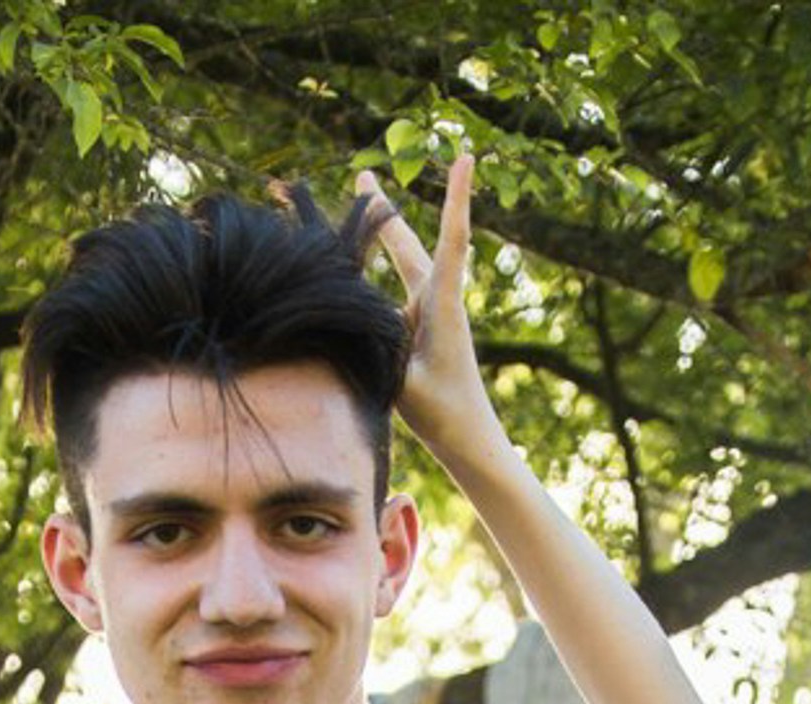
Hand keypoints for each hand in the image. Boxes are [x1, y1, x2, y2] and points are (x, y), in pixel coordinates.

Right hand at [357, 153, 504, 467]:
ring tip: (351, 206)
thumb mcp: (407, 381)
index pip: (452, 241)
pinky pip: (386, 297)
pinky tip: (343, 279)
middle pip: (408, 244)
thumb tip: (354, 310)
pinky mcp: (414, 330)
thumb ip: (384, 344)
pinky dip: (366, 284)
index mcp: (443, 305)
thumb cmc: (445, 414)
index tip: (467, 157)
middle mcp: (435, 300)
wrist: (466, 438)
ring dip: (374, 239)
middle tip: (363, 174)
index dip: (457, 198)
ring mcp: (424, 314)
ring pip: (396, 266)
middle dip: (383, 211)